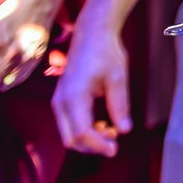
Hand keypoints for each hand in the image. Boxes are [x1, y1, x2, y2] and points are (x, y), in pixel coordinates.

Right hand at [52, 25, 131, 155]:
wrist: (91, 33)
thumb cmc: (106, 51)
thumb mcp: (118, 78)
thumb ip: (119, 105)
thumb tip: (124, 130)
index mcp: (73, 96)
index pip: (82, 132)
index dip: (98, 145)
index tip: (115, 149)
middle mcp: (60, 101)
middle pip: (70, 139)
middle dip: (92, 146)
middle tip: (114, 142)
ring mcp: (58, 100)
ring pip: (68, 133)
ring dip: (88, 139)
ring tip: (111, 131)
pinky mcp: (61, 99)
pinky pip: (68, 123)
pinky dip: (83, 130)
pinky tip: (102, 124)